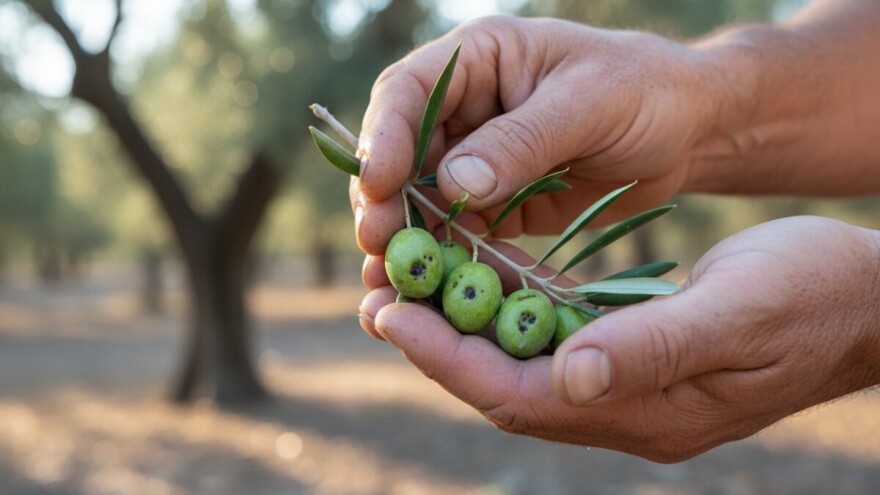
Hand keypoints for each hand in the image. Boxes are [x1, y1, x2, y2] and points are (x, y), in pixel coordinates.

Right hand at [351, 16, 718, 254]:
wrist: (689, 131)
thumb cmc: (647, 92)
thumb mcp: (592, 103)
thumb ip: (524, 140)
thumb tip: (453, 183)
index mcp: (480, 60)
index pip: (409, 91)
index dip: (384, 137)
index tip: (377, 185)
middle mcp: (466, 109)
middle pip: (402, 154)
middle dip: (385, 200)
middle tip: (377, 244)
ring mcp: (477, 160)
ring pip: (421, 201)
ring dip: (405, 240)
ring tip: (388, 281)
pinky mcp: (495, 204)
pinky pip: (458, 233)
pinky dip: (442, 261)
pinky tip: (427, 292)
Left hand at [358, 216, 879, 461]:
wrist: (864, 299)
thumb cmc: (813, 296)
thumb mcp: (740, 315)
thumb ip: (655, 349)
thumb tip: (570, 378)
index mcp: (648, 411)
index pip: (521, 394)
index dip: (449, 359)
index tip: (391, 316)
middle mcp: (626, 407)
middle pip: (507, 384)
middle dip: (438, 347)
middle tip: (377, 302)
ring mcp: (628, 384)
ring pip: (522, 362)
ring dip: (464, 328)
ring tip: (406, 288)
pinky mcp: (633, 352)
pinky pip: (554, 338)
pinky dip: (509, 310)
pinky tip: (479, 277)